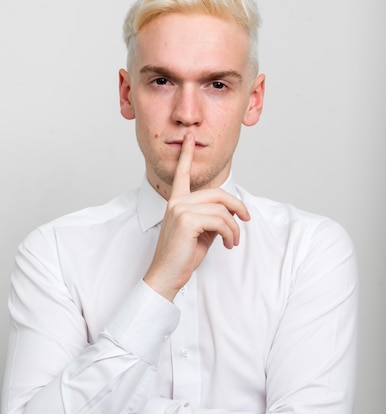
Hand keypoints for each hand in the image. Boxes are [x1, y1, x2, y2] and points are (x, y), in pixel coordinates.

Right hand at [143, 133, 249, 300]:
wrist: (166, 275)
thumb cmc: (182, 256)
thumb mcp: (201, 232)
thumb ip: (212, 217)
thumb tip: (232, 212)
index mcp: (176, 202)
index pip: (182, 174)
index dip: (186, 155)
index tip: (190, 138)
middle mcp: (176, 202)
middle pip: (218, 193)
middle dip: (237, 206)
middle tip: (246, 219)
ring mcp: (180, 210)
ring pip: (222, 210)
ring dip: (234, 228)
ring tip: (232, 242)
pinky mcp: (187, 221)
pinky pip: (221, 221)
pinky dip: (230, 234)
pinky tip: (227, 244)